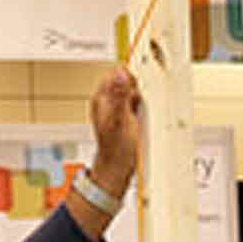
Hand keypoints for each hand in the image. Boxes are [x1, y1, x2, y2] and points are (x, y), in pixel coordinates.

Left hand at [87, 66, 142, 193]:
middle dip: (136, 89)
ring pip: (131, 92)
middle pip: (125, 82)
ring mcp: (116, 109)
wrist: (117, 167)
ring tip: (137, 114)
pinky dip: (140, 107)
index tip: (138, 86)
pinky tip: (140, 118)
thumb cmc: (115, 148)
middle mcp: (107, 101)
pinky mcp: (124, 116)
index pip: (115, 74)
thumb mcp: (121, 119)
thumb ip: (120, 96)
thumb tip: (121, 75)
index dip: (129, 77)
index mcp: (102, 99)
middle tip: (137, 105)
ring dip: (139, 99)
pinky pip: (135, 104)